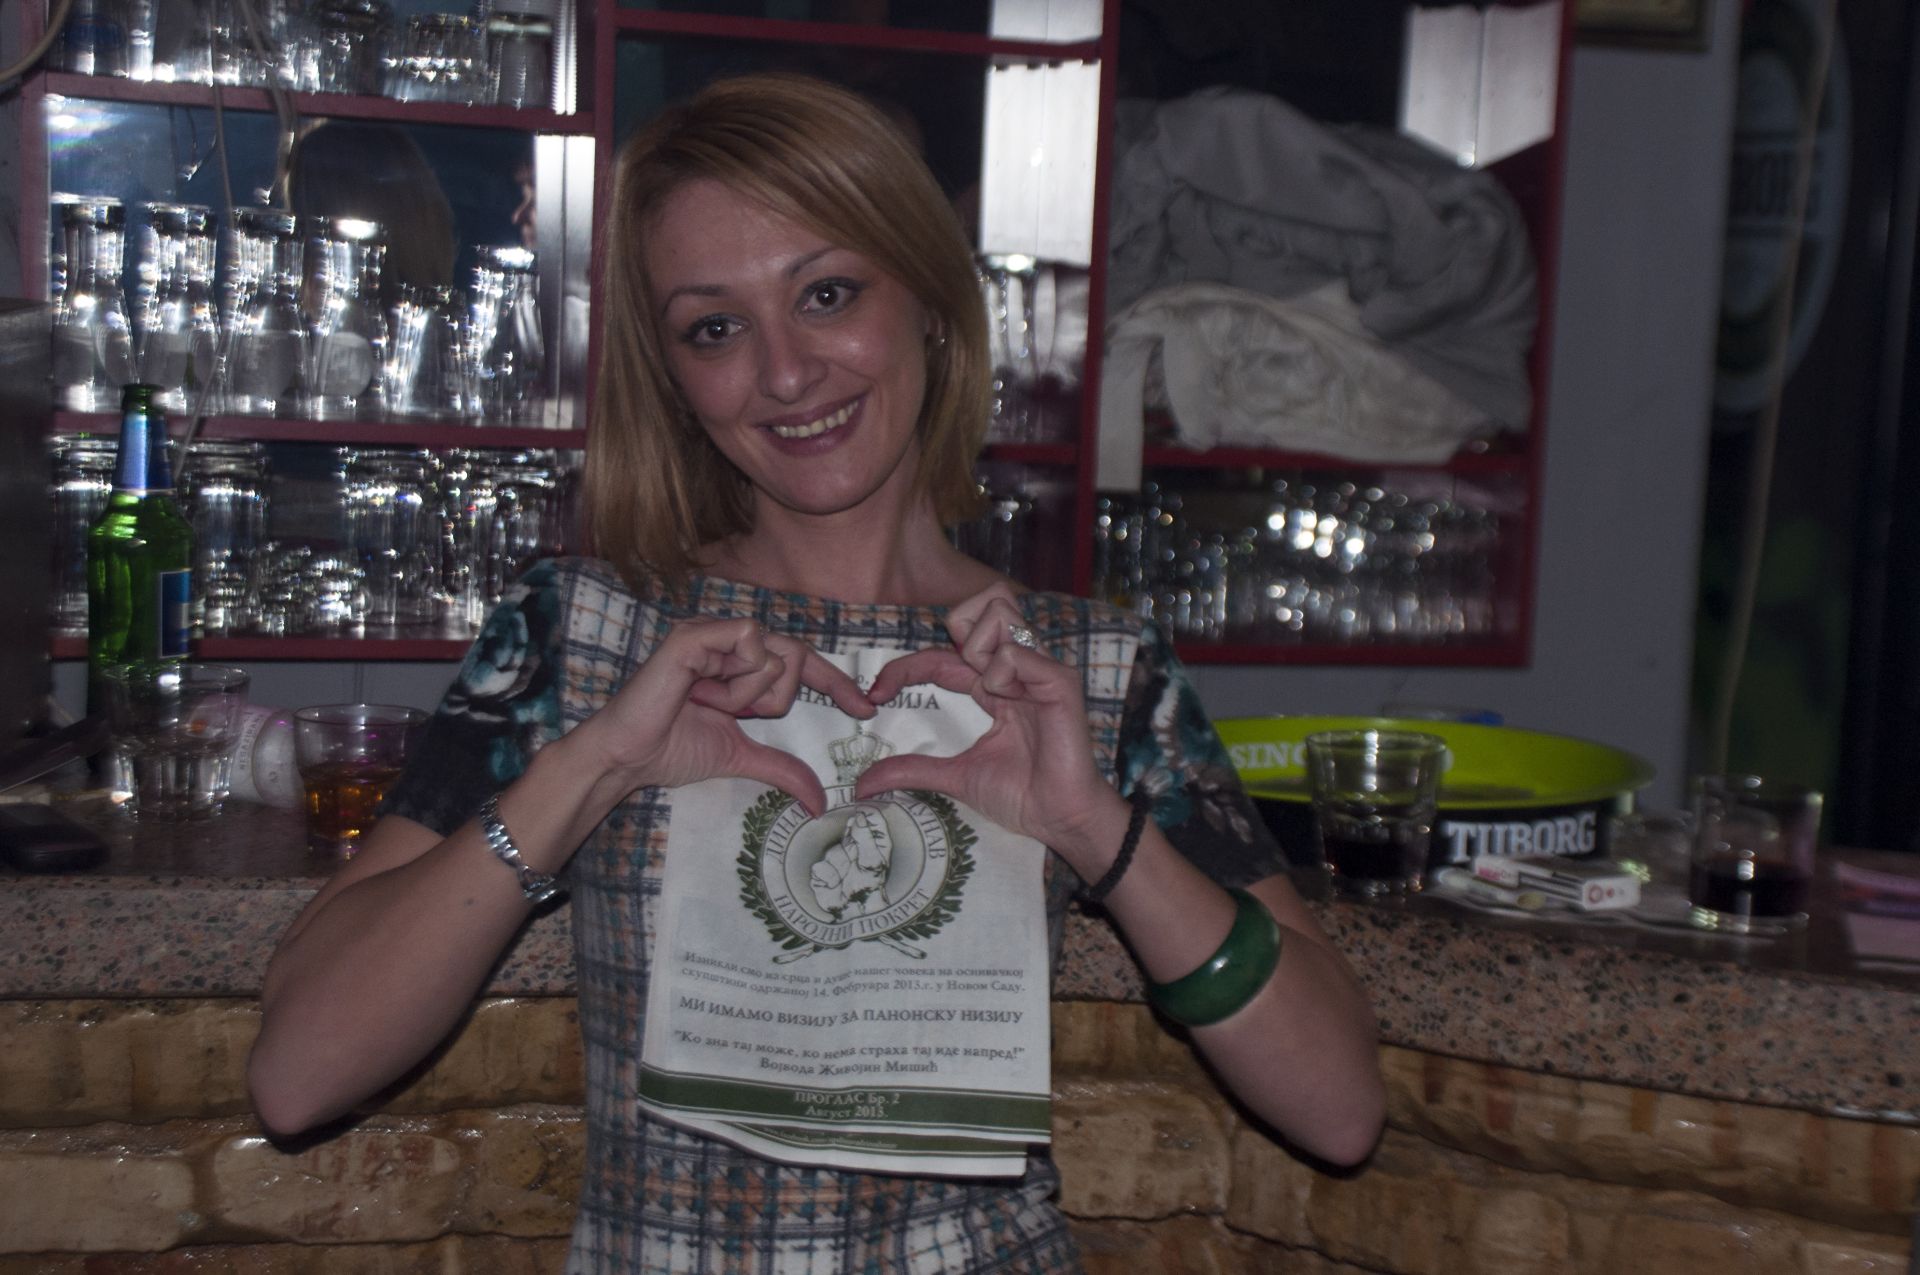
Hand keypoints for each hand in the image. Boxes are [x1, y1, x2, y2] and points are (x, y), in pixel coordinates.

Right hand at [573, 619, 871, 814]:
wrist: (630, 758)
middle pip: (795, 655)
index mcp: (738, 661)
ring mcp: (710, 633)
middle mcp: (726, 639)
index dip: (837, 682)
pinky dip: (736, 679)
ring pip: (775, 654)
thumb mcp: (741, 756)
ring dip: (748, 694)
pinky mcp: (694, 634)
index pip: (801, 661)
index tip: (867, 708)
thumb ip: (781, 768)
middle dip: (775, 698)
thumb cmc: (672, 750)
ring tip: (707, 705)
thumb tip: (818, 800)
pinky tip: (703, 693)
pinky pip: (750, 642)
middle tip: (738, 715)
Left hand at [852, 586, 1127, 871]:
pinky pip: (1017, 653)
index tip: (874, 695)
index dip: (905, 666)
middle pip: (983, 604)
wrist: (1060, 820)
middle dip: (956, 630)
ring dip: (979, 644)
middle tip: (950, 676)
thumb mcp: (955, 778)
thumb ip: (912, 770)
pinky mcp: (1059, 682)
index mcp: (993, 684)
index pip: (943, 652)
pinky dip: (1002, 672)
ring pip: (1000, 611)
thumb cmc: (1022, 795)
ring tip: (986, 687)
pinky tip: (1007, 699)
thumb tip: (862, 784)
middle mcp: (1015, 668)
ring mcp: (1038, 670)